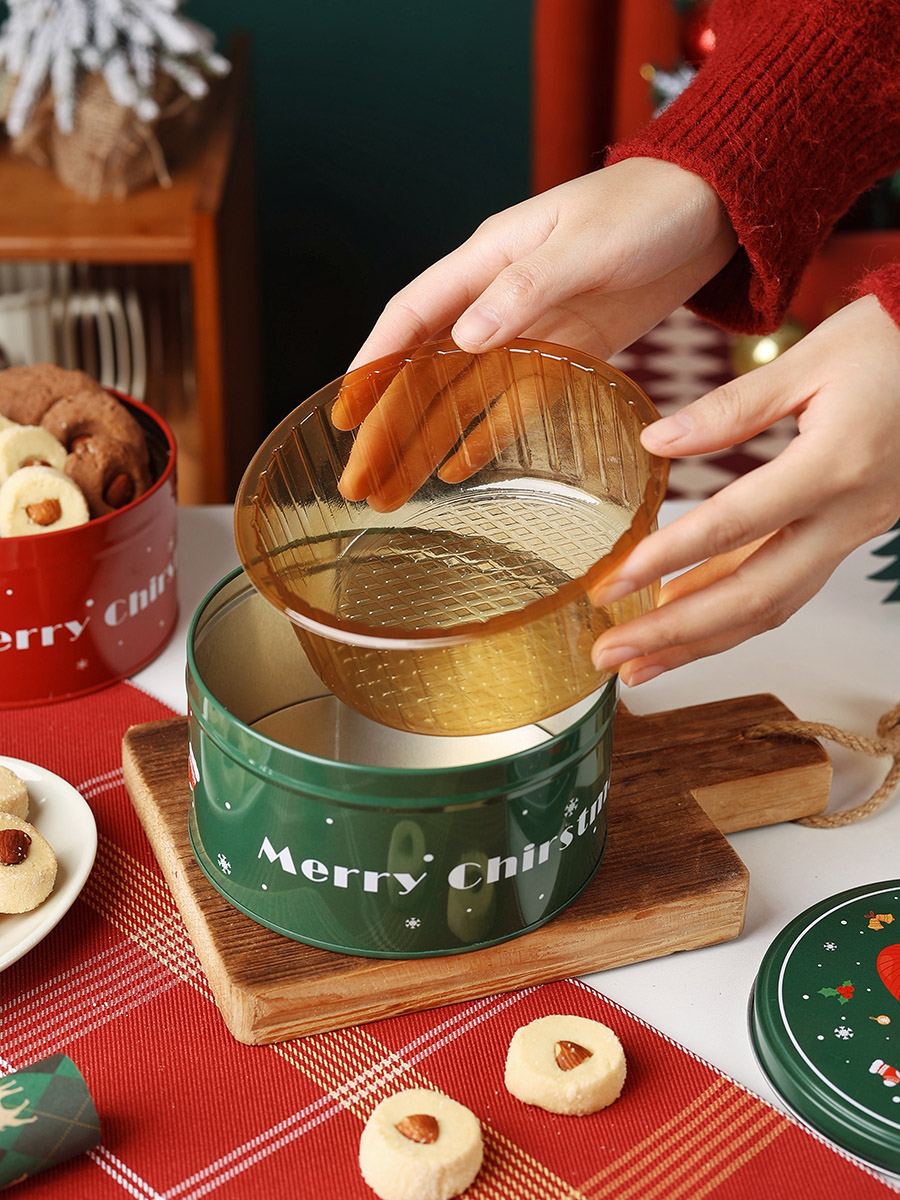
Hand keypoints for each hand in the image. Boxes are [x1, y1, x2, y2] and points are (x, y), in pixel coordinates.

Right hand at [335, 158, 735, 508]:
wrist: (716, 207)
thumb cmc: (649, 208)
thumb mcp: (587, 244)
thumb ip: (526, 288)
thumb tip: (465, 338)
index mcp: (488, 259)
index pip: (411, 317)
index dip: (373, 366)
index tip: (346, 415)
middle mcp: (497, 299)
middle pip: (426, 370)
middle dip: (389, 426)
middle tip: (359, 482)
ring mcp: (530, 329)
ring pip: (461, 396)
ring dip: (426, 442)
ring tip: (393, 492)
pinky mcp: (567, 352)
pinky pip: (514, 403)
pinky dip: (485, 435)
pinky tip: (458, 470)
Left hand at [589, 295, 899, 684]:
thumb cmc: (895, 342)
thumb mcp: (812, 358)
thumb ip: (732, 406)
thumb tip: (656, 441)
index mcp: (835, 465)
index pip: (734, 526)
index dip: (667, 560)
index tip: (611, 585)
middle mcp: (848, 515)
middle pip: (753, 596)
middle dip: (674, 634)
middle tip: (610, 654)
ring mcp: (854, 532)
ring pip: (771, 606)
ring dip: (700, 641)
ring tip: (638, 662)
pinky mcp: (850, 533)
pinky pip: (787, 589)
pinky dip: (732, 615)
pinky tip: (685, 623)